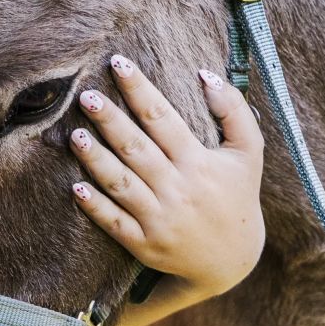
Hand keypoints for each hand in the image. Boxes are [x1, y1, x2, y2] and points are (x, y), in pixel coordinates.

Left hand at [69, 56, 264, 299]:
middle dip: (110, 121)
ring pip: (121, 184)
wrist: (232, 260)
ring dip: (96, 159)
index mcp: (198, 163)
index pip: (162, 118)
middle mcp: (177, 189)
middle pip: (137, 149)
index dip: (140, 89)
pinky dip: (95, 206)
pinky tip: (75, 186)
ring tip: (75, 135)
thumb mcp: (249, 153)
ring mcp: (159, 219)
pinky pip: (114, 222)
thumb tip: (206, 74)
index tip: (118, 64)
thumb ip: (234, 111)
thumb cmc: (237, 196)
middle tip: (87, 96)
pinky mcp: (144, 244)